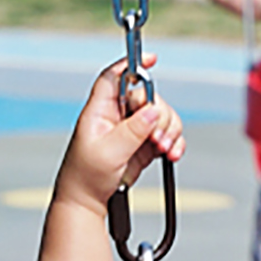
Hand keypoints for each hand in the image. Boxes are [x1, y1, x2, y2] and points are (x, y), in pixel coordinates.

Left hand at [54, 66, 185, 217]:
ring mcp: (132, 129)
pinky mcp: (144, 144)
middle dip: (160, 114)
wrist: (88, 201)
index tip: (151, 59)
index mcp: (100, 110)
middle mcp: (117, 115)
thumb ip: (131, 131)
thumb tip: (151, 110)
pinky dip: (174, 142)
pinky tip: (172, 153)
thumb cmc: (86, 176)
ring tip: (164, 148)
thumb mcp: (108, 153)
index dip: (131, 64)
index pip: (115, 77)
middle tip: (157, 137)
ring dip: (170, 130)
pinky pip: (167, 134)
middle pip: (148, 96)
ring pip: (161, 115)